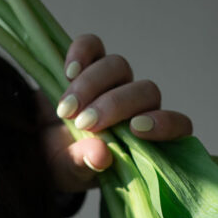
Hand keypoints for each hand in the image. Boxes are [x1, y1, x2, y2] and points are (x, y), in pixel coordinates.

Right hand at [40, 34, 193, 193]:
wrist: (39, 147)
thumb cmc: (68, 163)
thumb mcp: (72, 172)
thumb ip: (86, 165)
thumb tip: (100, 155)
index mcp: (147, 139)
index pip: (178, 125)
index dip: (165, 124)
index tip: (136, 129)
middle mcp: (138, 106)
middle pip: (144, 90)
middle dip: (113, 105)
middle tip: (83, 124)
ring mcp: (115, 82)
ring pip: (118, 66)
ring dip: (91, 84)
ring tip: (65, 110)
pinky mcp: (89, 63)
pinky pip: (93, 46)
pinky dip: (81, 52)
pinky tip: (68, 72)